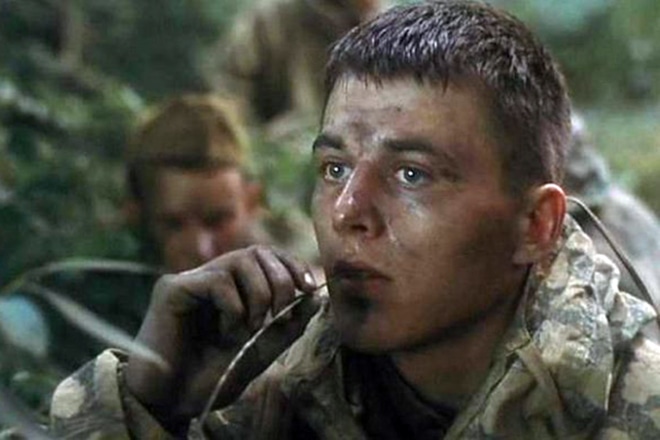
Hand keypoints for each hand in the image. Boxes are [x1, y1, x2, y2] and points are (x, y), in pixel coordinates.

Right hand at [124, 246, 318, 424]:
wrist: (175, 401)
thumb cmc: (214, 376)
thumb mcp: (262, 349)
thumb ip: (289, 325)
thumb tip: (318, 297)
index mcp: (232, 287)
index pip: (267, 256)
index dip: (292, 266)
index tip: (310, 288)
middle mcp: (211, 276)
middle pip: (258, 252)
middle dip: (281, 282)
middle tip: (278, 316)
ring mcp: (191, 280)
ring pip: (240, 261)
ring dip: (259, 297)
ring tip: (250, 329)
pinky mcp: (172, 288)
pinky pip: (217, 280)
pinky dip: (233, 308)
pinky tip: (225, 332)